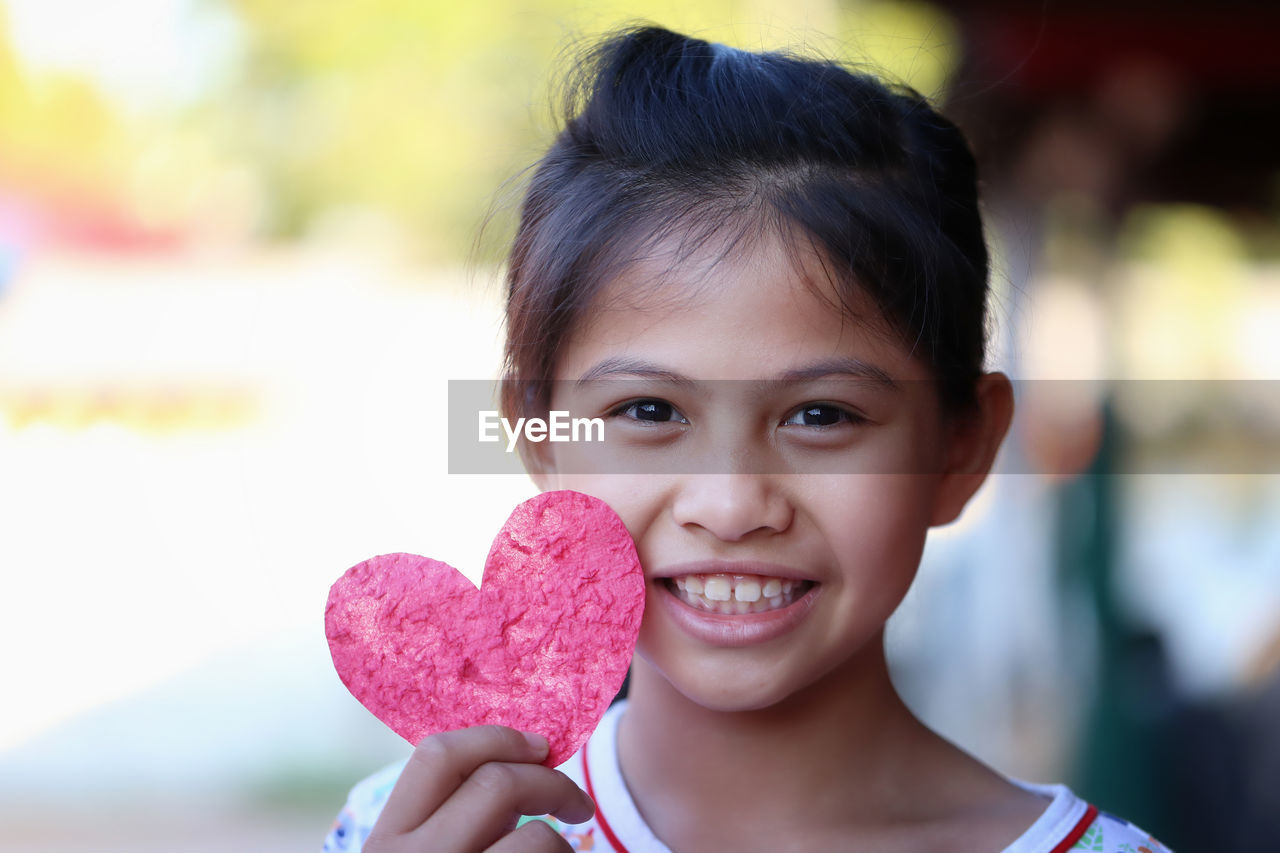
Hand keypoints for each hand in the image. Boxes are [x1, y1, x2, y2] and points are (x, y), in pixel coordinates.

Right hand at [364, 725, 594, 851]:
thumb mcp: (429, 851)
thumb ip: (456, 812)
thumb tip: (526, 755)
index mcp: (386, 839)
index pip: (436, 755)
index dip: (496, 738)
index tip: (540, 746)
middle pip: (495, 784)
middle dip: (551, 783)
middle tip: (579, 804)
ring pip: (535, 837)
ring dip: (563, 841)